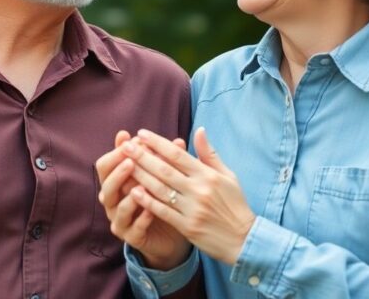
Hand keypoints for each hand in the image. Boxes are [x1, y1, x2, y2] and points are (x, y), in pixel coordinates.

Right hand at [96, 131, 191, 269]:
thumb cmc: (163, 199)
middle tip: (131, 161)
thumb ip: (165, 160)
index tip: (132, 139)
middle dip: (118, 172)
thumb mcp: (163, 178)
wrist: (171, 233)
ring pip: (117, 208)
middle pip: (106, 185)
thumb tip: (179, 141)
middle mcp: (114, 202)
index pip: (106, 165)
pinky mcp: (132, 238)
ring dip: (129, 196)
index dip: (117, 152)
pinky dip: (141, 219)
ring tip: (141, 186)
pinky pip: (133, 229)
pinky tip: (151, 211)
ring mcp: (121, 221)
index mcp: (116, 183)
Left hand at [124, 127, 255, 264]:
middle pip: (165, 169)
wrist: (244, 239)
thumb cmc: (235, 205)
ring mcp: (192, 208)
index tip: (141, 134)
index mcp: (208, 175)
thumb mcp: (228, 176)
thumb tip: (199, 130)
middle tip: (125, 145)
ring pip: (160, 189)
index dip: (158, 143)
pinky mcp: (187, 226)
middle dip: (142, 156)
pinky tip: (133, 192)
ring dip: (140, 176)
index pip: (178, 154)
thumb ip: (210, 154)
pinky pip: (163, 211)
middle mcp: (199, 189)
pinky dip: (147, 201)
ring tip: (124, 165)